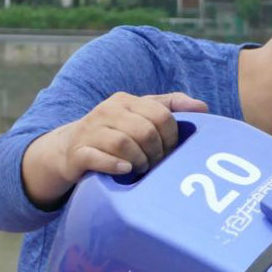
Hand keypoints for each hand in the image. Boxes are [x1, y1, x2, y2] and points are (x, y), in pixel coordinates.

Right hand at [24, 91, 208, 206]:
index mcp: (126, 101)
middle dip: (157, 152)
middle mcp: (107, 111)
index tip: (169, 151)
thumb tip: (203, 107)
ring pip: (124, 144)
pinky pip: (98, 157)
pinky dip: (115, 166)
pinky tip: (125, 171)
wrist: (68, 150)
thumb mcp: (140, 115)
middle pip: (145, 131)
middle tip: (156, 164)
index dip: (172, 138)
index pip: (162, 115)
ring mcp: (90, 131)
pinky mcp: (78, 153)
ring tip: (141, 169)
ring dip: (140, 161)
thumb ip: (170, 107)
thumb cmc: (115, 134)